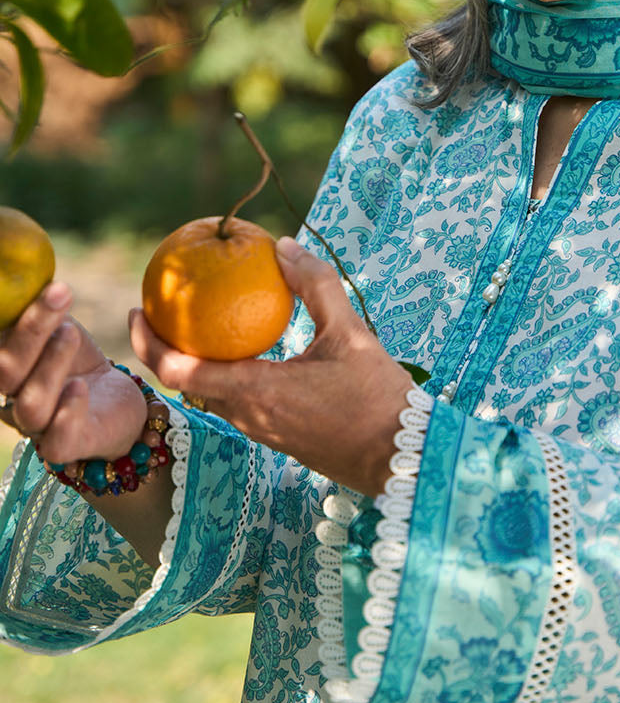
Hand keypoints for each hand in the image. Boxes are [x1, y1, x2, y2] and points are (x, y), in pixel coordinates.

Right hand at [0, 282, 145, 463]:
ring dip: (49, 364)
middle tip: (60, 293)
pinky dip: (67, 410)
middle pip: (5, 370)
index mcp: (5, 366)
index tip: (18, 288)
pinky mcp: (68, 445)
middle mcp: (12, 397)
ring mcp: (38, 425)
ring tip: (72, 333)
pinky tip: (81, 385)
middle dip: (31, 329)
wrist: (116, 403)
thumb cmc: (77, 359)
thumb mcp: (55, 325)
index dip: (3, 322)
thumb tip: (20, 262)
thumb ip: (33, 306)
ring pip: (30, 403)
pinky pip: (57, 439)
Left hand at [128, 238, 412, 498]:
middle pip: (187, 384)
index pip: (179, 371)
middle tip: (164, 310)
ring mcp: (262, 431)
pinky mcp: (278, 437)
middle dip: (166, 350)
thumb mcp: (350, 332)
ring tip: (200, 326)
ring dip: (196, 364)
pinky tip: (247, 350)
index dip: (148, 343)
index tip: (137, 312)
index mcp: (255, 392)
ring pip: (212, 394)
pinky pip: (237, 402)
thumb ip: (316, 286)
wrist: (400, 455)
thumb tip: (283, 246)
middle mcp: (248, 416)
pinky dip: (226, 375)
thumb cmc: (376, 395)